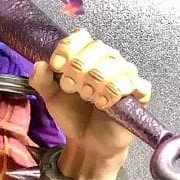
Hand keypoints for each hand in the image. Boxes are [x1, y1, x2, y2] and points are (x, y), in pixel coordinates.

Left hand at [29, 29, 150, 179]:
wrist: (87, 143)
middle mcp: (109, 60)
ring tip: (88, 98)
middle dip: (79, 69)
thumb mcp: (51, 98)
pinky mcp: (139, 92)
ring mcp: (125, 75)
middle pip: (98, 48)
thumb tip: (39, 64)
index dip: (68, 48)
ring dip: (95, 84)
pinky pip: (132, 83)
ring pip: (114, 66)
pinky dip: (113, 93)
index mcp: (88, 56)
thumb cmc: (73, 115)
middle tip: (71, 88)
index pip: (82, 37)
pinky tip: (103, 104)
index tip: (56, 66)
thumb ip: (42, 80)